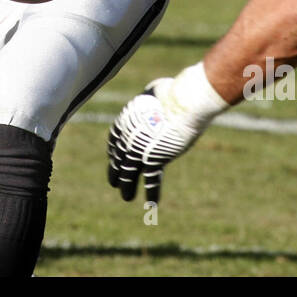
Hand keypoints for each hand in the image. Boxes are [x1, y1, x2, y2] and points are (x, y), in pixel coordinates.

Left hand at [107, 77, 206, 202]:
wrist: (182, 102)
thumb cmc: (173, 92)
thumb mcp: (154, 92)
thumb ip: (150, 100)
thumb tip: (155, 98)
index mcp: (126, 120)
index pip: (114, 140)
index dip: (113, 151)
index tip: (113, 158)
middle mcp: (128, 137)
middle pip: (119, 158)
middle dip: (116, 171)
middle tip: (114, 182)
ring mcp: (140, 149)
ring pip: (129, 173)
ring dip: (127, 187)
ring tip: (126, 197)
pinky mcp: (155, 159)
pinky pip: (152, 180)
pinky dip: (152, 192)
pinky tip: (151, 205)